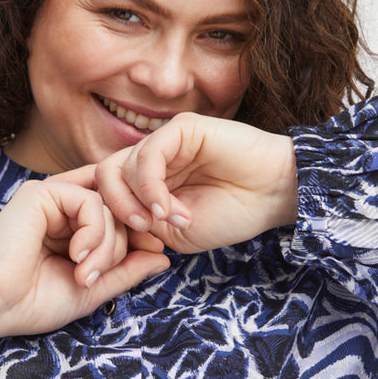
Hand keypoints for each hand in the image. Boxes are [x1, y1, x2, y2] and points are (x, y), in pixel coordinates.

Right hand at [0, 169, 168, 336]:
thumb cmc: (34, 301)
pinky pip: (90, 202)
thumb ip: (127, 270)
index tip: (155, 249)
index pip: (119, 212)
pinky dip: (93, 232)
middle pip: (119, 208)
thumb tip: (164, 258)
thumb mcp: (93, 287)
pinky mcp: (41, 192)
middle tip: (97, 275)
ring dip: (105, 244)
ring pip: (108, 204)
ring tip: (84, 272)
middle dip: (120, 244)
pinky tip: (76, 255)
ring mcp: (52, 196)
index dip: (139, 228)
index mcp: (72, 224)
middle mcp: (63, 206)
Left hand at [96, 112, 297, 252]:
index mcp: (145, 182)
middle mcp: (150, 160)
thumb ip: (142, 224)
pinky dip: (150, 186)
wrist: (273, 194)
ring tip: (170, 220)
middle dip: (113, 209)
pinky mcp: (180, 128)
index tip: (121, 250)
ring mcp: (163, 141)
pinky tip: (168, 208)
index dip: (105, 221)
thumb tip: (109, 223)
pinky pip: (148, 154)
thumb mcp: (175, 232)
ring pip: (121, 166)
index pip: (105, 193)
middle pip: (104, 178)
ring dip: (140, 201)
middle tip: (141, 229)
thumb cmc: (229, 214)